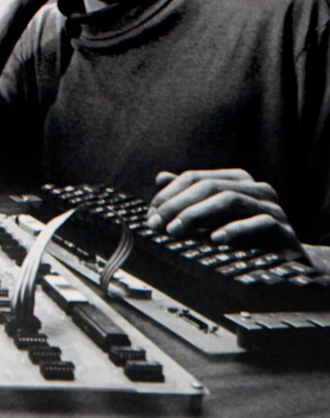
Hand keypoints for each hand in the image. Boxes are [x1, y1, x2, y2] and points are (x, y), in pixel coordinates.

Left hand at [145, 168, 306, 256]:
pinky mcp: (284, 229)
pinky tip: (215, 239)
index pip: (195, 177)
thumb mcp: (214, 215)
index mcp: (237, 180)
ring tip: (175, 230)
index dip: (169, 195)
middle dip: (177, 205)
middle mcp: (256, 188)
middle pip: (209, 186)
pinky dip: (234, 229)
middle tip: (156, 224)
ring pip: (229, 199)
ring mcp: (272, 207)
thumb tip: (161, 177)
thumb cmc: (246, 236)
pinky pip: (259, 223)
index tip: (150, 215)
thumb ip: (190, 197)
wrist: (290, 262)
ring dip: (197, 214)